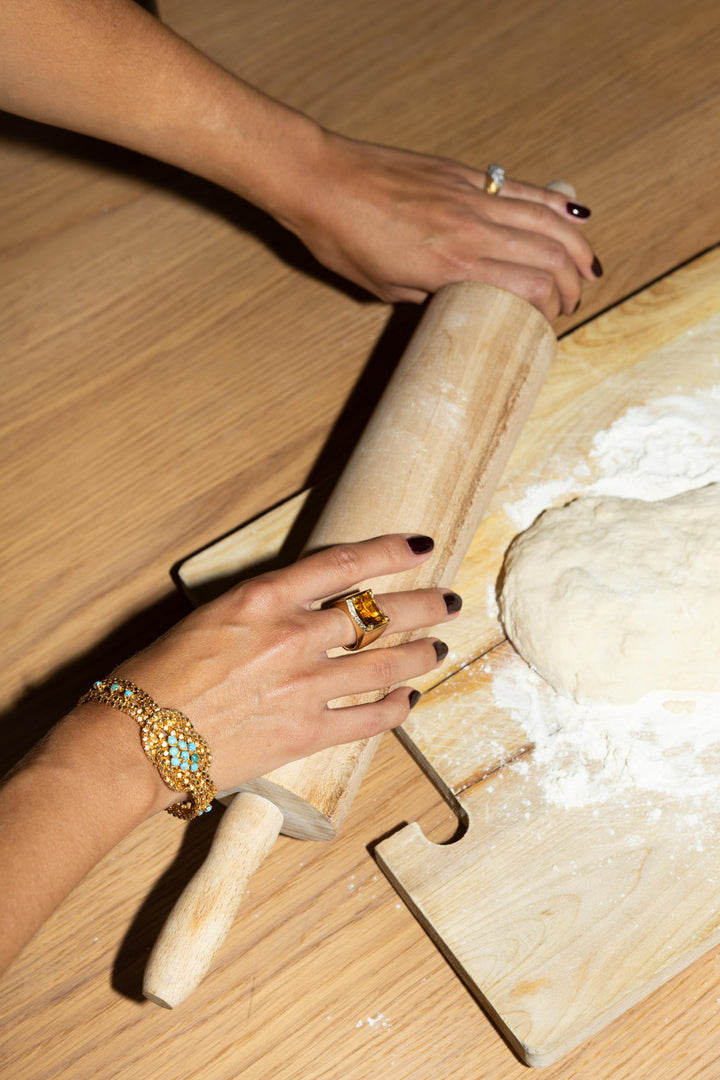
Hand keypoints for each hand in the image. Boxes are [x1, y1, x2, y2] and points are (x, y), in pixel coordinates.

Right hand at [116, 534, 459, 805]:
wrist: (136, 740)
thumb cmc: (158, 676)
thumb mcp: (210, 618)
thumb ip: (263, 610)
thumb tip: (301, 610)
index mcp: (264, 599)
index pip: (345, 563)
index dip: (390, 551)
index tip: (419, 545)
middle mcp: (292, 636)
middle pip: (379, 613)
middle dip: (423, 605)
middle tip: (447, 601)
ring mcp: (303, 686)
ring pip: (385, 664)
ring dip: (420, 654)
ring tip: (439, 648)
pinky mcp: (305, 733)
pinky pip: (368, 719)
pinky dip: (395, 709)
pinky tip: (409, 701)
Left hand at [277, 131, 600, 318]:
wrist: (320, 181)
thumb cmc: (341, 240)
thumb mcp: (384, 288)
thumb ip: (428, 295)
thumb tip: (457, 301)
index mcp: (450, 266)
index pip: (529, 286)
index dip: (551, 306)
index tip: (550, 320)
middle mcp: (470, 230)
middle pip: (548, 256)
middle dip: (570, 283)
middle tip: (570, 301)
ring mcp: (471, 197)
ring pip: (546, 220)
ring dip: (575, 246)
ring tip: (587, 267)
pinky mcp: (463, 174)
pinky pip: (522, 190)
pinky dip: (555, 204)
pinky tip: (576, 216)